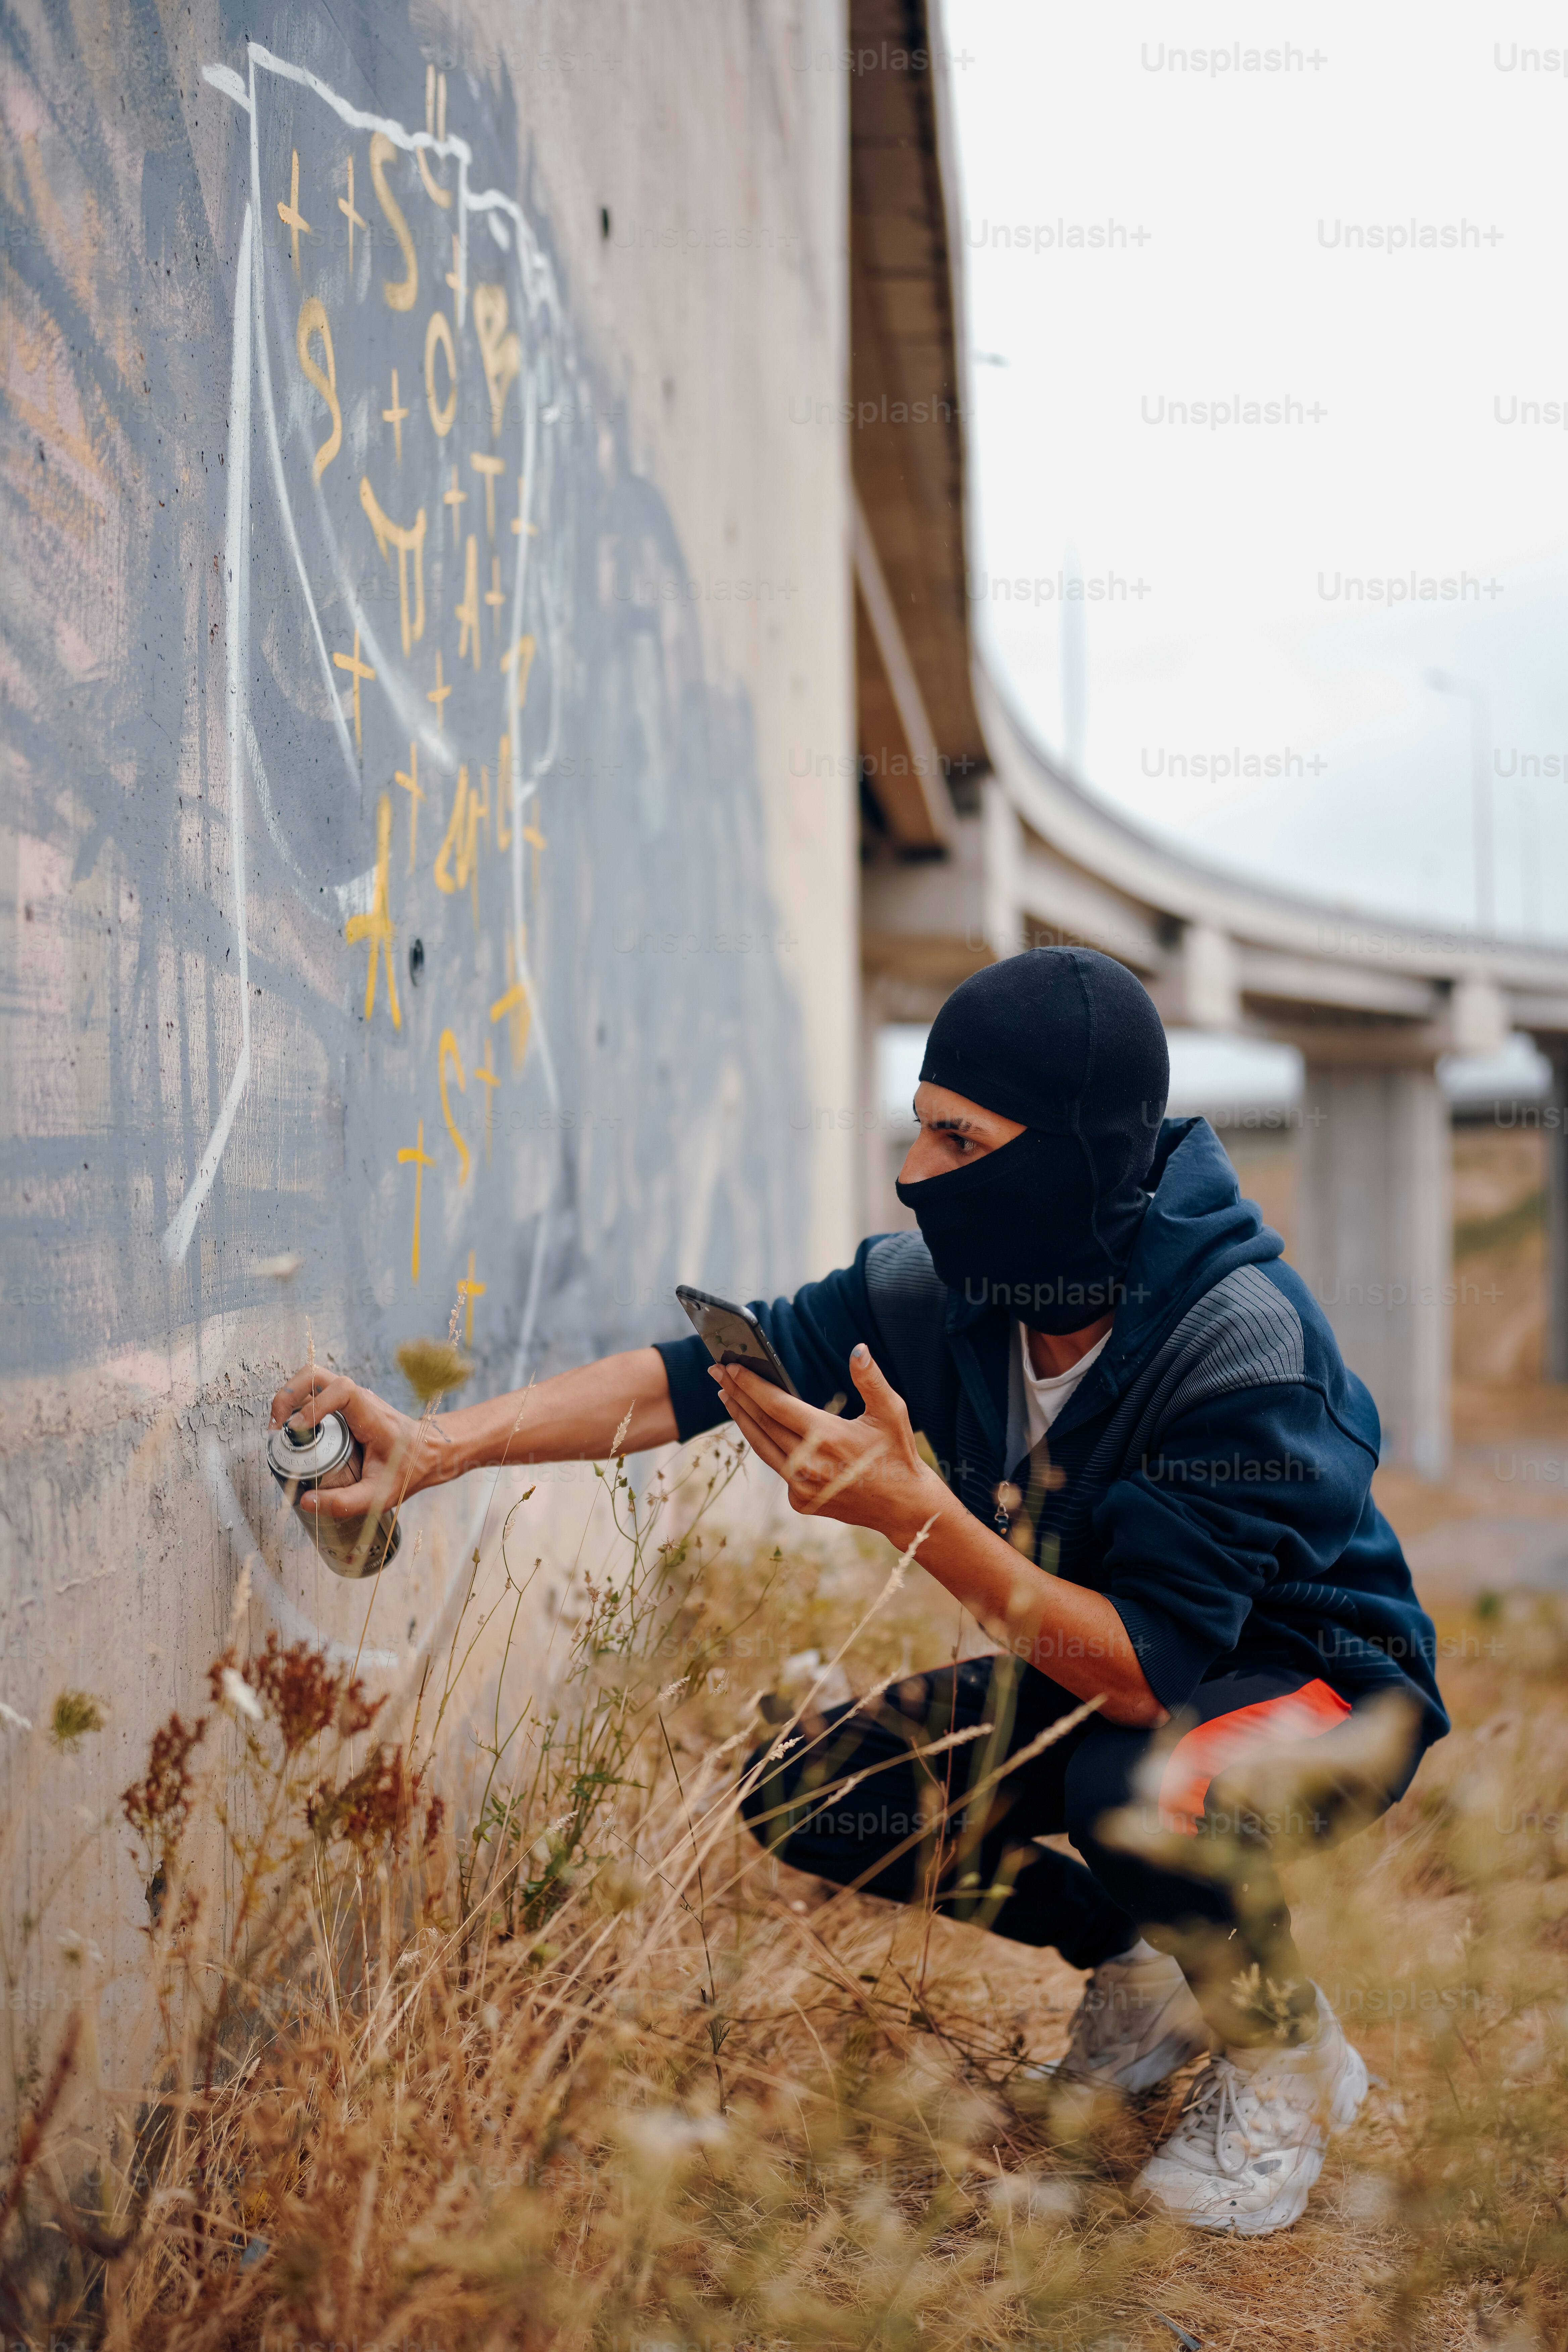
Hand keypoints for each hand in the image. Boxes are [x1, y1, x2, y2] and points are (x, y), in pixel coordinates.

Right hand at [268, 1364, 455, 1518]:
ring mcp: (350, 1399)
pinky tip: (291, 1430)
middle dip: (289, 1394)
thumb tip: (305, 1501)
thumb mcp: (379, 1495)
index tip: (297, 1429)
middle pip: (317, 1376)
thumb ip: (344, 1502)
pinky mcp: (344, 1405)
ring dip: (289, 1397)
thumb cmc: (406, 1469)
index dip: (315, 1404)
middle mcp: (360, 1400)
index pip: (343, 1391)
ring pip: (313, 1380)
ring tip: (279, 1429)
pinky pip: (315, 1394)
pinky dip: (296, 1405)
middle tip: (277, 1426)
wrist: (427, 1452)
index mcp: (372, 1417)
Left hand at [711, 1344, 944, 1544]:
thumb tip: (858, 1349)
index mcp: (827, 1436)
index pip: (775, 1404)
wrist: (903, 1506)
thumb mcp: (891, 1412)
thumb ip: (871, 1379)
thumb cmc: (898, 1452)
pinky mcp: (801, 1502)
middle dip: (736, 1394)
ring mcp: (801, 1486)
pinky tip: (761, 1429)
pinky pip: (778, 1468)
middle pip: (760, 1423)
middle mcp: (808, 1463)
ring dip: (742, 1419)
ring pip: (762, 1447)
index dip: (750, 1384)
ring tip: (727, 1396)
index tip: (730, 1366)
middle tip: (717, 1372)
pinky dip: (768, 1447)